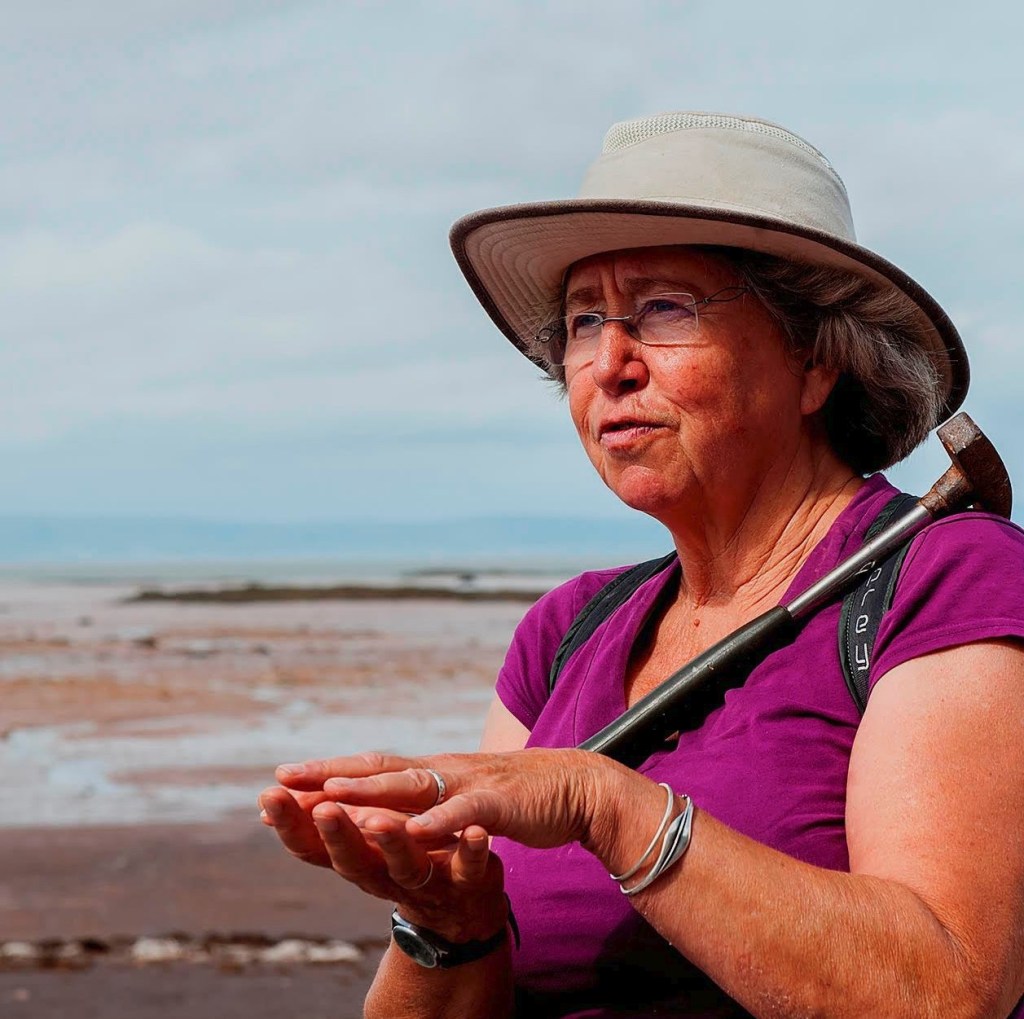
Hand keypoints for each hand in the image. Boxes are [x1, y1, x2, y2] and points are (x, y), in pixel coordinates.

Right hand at [259, 767, 507, 940]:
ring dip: (395, 843)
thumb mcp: (361, 846)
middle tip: (321, 807)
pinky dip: (471, 850)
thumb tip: (268, 804)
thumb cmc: (403, 864)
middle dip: (337, 833)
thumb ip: (325, 826)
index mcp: (358, 860)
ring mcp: (427, 882)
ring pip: (407, 866)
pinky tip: (476, 832)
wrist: (464, 909)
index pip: (314, 846)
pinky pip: (469, 868)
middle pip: (354, 859)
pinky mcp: (468, 882)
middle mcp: (385, 875)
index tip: (268, 795)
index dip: (290, 824)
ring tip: (384, 820)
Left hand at [275, 746, 621, 852]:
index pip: (372, 768)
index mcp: (433, 773)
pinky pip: (465, 814)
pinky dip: (438, 823)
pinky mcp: (499, 804)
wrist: (575, 787)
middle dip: (330, 773)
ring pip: (414, 785)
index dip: (327, 770)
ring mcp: (469, 785)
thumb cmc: (515, 796)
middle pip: (379, 769)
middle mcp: (443, 772)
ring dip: (371, 790)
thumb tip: (387, 805)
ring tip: (330, 794)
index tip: (282, 777)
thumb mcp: (462, 796)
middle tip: (283, 778)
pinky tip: (413, 832)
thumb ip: (428, 798)